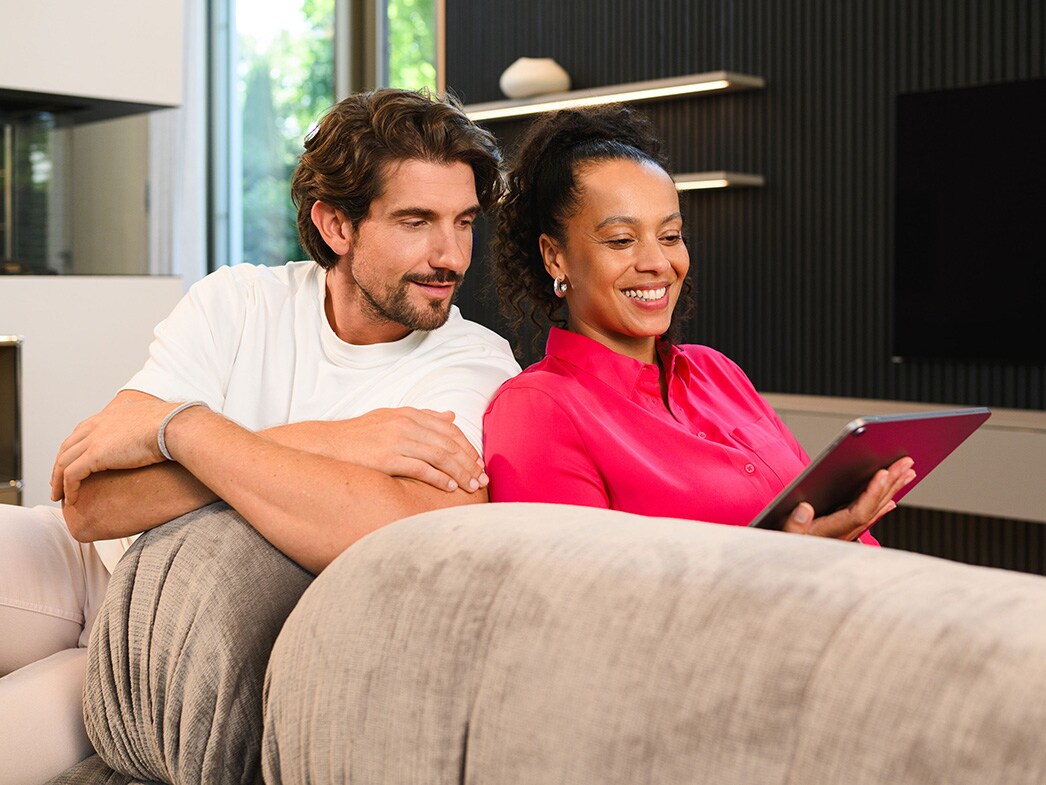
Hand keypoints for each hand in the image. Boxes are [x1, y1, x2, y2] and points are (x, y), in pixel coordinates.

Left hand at [51, 397, 183, 503]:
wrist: (174, 426)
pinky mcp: (94, 455)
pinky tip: (72, 500)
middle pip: (67, 447)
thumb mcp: (157, 416)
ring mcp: (94, 439)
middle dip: (60, 465)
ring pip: (64, 462)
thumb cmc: (173, 424)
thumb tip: (161, 417)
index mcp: (110, 415)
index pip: (82, 431)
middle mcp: (97, 424)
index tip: (74, 462)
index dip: (75, 449)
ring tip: (60, 496)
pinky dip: (68, 489)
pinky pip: (71, 475)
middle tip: (59, 482)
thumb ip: (150, 416)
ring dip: (58, 481)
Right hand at [294, 408, 486, 492]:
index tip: (478, 463)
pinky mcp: (387, 458)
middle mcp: (405, 424)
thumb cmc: (358, 436)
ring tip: (472, 486)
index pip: (449, 429)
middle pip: (449, 443)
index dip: (467, 447)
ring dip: (460, 472)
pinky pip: (422, 469)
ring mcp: (396, 440)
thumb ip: (423, 417)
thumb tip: (450, 415)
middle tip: (482, 478)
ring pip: (440, 456)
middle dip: (469, 462)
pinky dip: (440, 478)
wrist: (325, 445)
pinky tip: (450, 488)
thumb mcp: (391, 419)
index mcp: (409, 414)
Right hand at [783, 457, 916, 540]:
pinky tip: (892, 499)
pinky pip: (869, 515)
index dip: (873, 492)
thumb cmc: (784, 546)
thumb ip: (794, 525)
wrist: (787, 569)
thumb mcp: (782, 535)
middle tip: (906, 463)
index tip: (883, 473)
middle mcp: (844, 534)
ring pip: (875, 508)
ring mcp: (847, 533)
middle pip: (874, 506)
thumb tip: (805, 508)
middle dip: (891, 483)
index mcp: (831, 533)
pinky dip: (881, 503)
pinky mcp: (845, 531)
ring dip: (892, 489)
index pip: (859, 512)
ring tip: (907, 473)